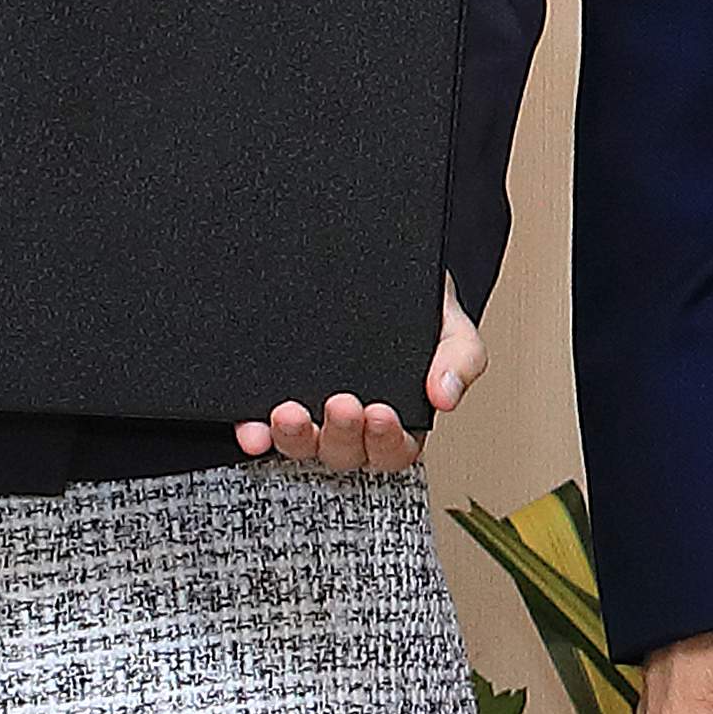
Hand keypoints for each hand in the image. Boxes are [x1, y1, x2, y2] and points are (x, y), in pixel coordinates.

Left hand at [242, 288, 475, 471]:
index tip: (381, 414)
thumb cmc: (413, 300)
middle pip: (347, 454)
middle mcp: (352, 424)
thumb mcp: (448, 320)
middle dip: (342, 434)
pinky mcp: (271, 404)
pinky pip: (260, 429)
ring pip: (302, 447)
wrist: (371, 259)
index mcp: (400, 415)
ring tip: (288, 413)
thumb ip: (460, 356)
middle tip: (342, 404)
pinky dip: (254, 434)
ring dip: (295, 438)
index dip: (387, 441)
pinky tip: (252, 429)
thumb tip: (445, 396)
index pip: (396, 449)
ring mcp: (310, 416)